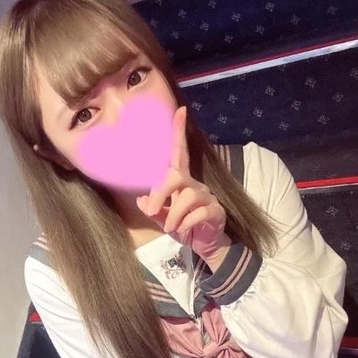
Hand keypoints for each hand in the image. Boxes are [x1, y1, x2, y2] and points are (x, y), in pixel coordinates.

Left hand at [136, 106, 230, 265]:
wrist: (205, 246)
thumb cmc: (184, 227)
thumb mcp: (163, 220)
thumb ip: (154, 209)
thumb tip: (142, 200)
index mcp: (182, 182)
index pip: (179, 153)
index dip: (178, 132)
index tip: (180, 110)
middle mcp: (195, 185)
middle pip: (176, 175)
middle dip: (160, 192)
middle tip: (152, 211)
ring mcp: (207, 197)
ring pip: (187, 196)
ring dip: (173, 214)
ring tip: (171, 228)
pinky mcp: (216, 211)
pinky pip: (200, 212)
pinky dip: (187, 223)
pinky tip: (183, 230)